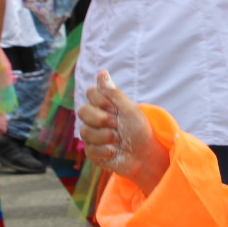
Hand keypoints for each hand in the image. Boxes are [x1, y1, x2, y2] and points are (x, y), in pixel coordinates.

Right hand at [79, 70, 169, 192]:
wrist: (145, 155)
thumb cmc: (139, 129)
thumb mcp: (129, 109)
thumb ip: (114, 92)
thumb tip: (102, 71)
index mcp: (104, 105)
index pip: (90, 93)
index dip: (100, 100)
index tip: (115, 108)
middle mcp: (95, 119)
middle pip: (82, 111)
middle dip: (101, 119)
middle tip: (116, 124)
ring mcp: (92, 136)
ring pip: (84, 131)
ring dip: (105, 136)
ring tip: (118, 139)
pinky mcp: (92, 152)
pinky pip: (89, 148)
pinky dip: (105, 150)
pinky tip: (115, 151)